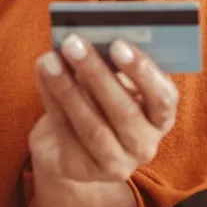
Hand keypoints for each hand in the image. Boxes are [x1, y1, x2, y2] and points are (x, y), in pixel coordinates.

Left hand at [30, 36, 178, 184]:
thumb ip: (111, 63)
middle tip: (74, 44)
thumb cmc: (100, 100)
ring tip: (50, 60)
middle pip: (124, 112)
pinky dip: (52, 101)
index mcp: (161, 118)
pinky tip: (43, 76)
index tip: (118, 44)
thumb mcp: (114, 81)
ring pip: (93, 127)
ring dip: (68, 89)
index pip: (163, 98)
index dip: (143, 72)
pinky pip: (66, 135)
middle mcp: (145, 145)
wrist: (72, 144)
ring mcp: (116, 164)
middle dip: (97, 74)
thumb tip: (91, 36)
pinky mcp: (83, 170)